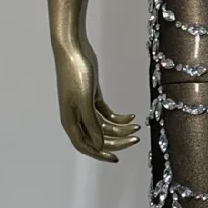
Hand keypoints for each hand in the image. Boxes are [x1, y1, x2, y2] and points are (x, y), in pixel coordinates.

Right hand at [54, 36, 140, 161]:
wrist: (73, 49)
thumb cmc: (75, 74)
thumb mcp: (85, 101)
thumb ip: (92, 125)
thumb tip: (99, 145)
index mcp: (70, 121)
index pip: (85, 146)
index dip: (100, 154)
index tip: (116, 158)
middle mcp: (77, 117)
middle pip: (98, 137)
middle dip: (117, 141)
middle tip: (135, 139)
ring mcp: (85, 107)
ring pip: (104, 126)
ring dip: (121, 128)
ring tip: (136, 127)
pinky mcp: (93, 97)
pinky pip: (106, 114)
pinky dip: (119, 117)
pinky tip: (131, 116)